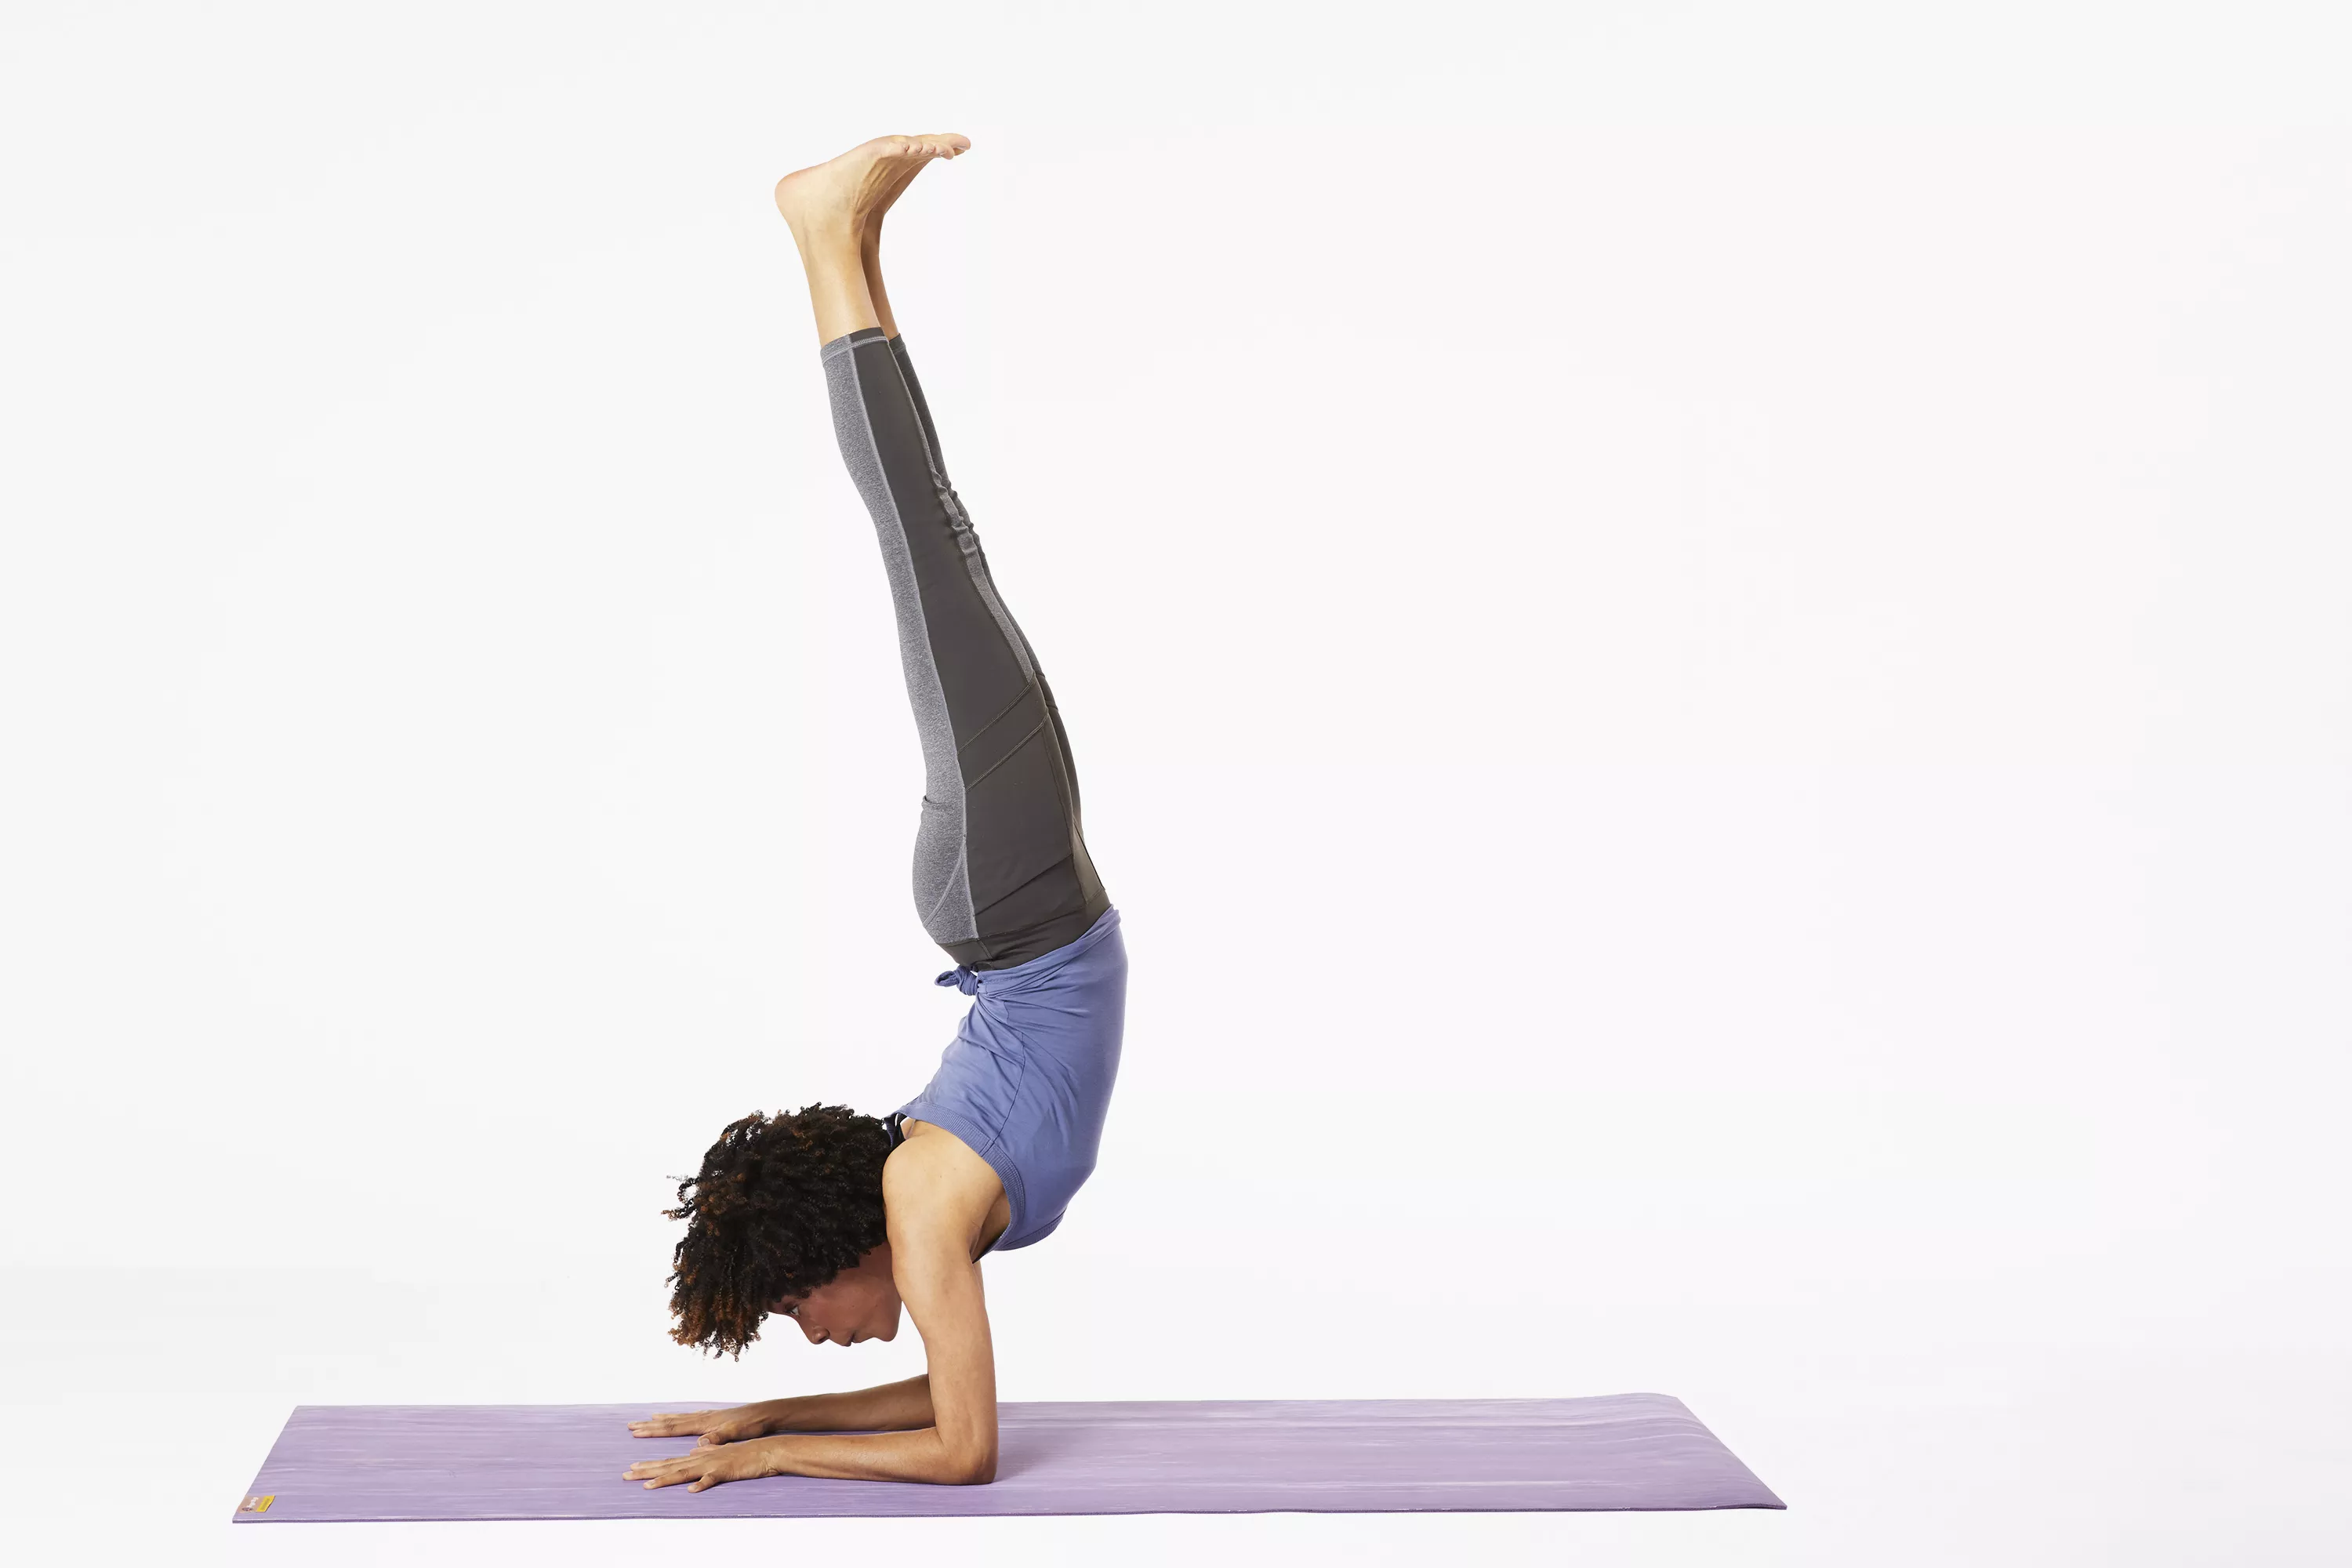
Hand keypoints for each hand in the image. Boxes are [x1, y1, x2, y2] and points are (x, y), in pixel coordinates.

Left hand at [625, 1436, 778, 1491]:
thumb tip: (692, 1451)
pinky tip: (692, 1489)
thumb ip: (707, 1451)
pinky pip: (713, 1478)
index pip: (670, 1459)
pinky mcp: (727, 1470)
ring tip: (648, 1485)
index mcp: (699, 1454)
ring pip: (685, 1471)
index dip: (651, 1464)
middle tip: (627, 1475)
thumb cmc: (745, 1452)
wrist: (767, 1450)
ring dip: (666, 1478)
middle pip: (670, 1464)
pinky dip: (703, 1483)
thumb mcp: (722, 1451)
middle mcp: (701, 1457)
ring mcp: (713, 1463)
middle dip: (647, 1470)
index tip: (633, 1468)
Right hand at [626, 1403, 776, 1446]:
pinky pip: (688, 1418)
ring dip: (661, 1421)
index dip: (654, 1430)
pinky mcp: (712, 1419)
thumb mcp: (735, 1432)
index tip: (636, 1431)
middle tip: (631, 1426)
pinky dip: (677, 1418)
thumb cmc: (751, 1424)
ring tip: (648, 1420)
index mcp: (703, 1423)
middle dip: (650, 1425)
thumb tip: (699, 1444)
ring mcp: (706, 1417)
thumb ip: (718, 1437)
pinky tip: (675, 1419)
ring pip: (678, 1418)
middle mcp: (701, 1418)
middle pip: (670, 1422)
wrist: (764, 1413)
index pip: (673, 1427)